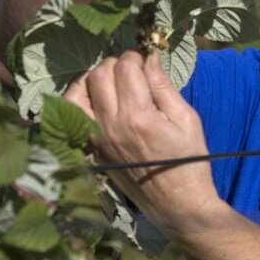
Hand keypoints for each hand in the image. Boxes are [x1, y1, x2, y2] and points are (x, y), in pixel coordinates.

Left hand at [65, 50, 218, 231]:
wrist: (176, 204)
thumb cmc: (188, 160)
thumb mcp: (187, 119)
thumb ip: (163, 87)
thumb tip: (150, 58)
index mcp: (138, 116)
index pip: (126, 67)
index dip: (136, 56)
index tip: (146, 58)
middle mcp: (111, 125)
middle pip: (99, 74)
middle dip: (116, 63)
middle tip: (132, 69)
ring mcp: (96, 138)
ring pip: (77, 92)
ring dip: (93, 79)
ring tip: (111, 81)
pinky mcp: (90, 149)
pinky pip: (71, 116)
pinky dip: (79, 100)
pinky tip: (97, 99)